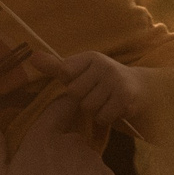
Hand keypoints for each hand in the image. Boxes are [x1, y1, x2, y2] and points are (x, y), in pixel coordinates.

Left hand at [34, 49, 152, 133]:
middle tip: (97, 94)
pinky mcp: (124, 97)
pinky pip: (102, 117)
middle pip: (74, 93)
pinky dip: (106, 118)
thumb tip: (32, 57)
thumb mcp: (80, 71)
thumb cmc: (101, 81)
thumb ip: (55, 66)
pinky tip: (114, 109)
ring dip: (95, 110)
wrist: (141, 89)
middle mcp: (103, 64)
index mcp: (90, 57)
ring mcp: (115, 80)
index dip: (72, 83)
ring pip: (88, 106)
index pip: (64, 72)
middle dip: (84, 99)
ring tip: (106, 101)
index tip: (85, 81)